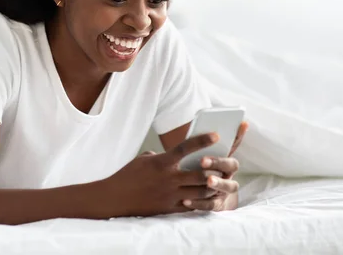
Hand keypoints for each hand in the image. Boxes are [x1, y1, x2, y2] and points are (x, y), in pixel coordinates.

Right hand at [102, 132, 226, 216]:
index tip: (216, 134)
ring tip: (222, 182)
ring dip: (213, 187)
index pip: (186, 148)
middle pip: (200, 174)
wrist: (116, 198)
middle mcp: (169, 179)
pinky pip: (192, 205)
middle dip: (216, 170)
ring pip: (200, 192)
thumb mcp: (144, 159)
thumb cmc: (128, 175)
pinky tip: (208, 197)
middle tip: (227, 164)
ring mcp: (170, 195)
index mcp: (162, 163)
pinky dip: (202, 200)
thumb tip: (175, 157)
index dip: (202, 140)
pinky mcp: (169, 208)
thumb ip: (162, 157)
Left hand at [187, 121, 248, 210]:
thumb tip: (191, 130)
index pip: (234, 144)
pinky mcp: (217, 204)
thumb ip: (195, 146)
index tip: (240, 124)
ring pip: (228, 186)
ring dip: (218, 182)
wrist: (197, 197)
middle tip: (203, 160)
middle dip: (218, 162)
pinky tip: (186, 200)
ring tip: (208, 180)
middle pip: (231, 166)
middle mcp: (227, 174)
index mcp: (223, 158)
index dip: (239, 135)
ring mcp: (224, 190)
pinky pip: (211, 204)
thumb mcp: (193, 156)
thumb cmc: (192, 169)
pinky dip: (199, 203)